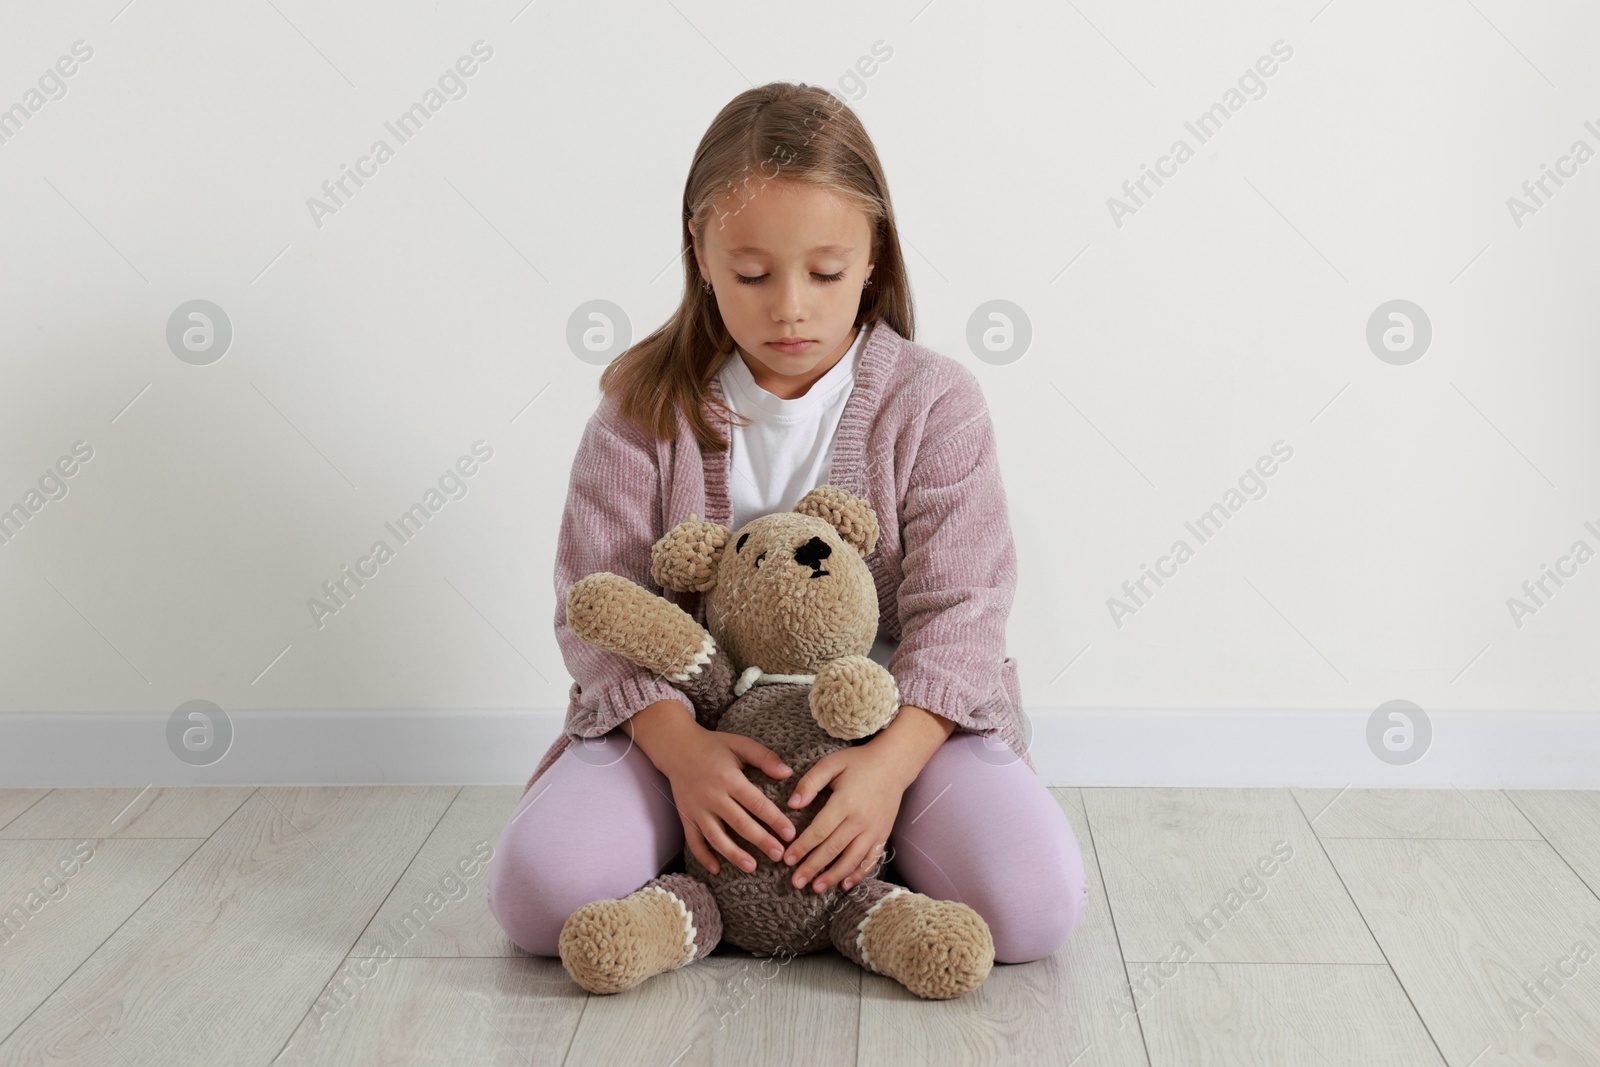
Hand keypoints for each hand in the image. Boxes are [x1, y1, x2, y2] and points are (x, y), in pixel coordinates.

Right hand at [654, 722, 798, 876]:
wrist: (676, 748)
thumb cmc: (713, 746)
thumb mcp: (740, 744)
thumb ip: (765, 758)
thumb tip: (788, 773)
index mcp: (729, 778)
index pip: (756, 803)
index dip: (774, 820)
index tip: (790, 834)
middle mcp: (712, 796)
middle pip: (739, 824)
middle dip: (761, 841)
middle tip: (779, 855)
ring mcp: (697, 809)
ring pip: (716, 837)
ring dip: (734, 854)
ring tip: (752, 868)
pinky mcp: (686, 817)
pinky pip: (693, 841)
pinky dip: (703, 856)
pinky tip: (717, 869)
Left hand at [781, 742, 912, 893]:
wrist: (894, 764)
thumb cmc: (858, 762)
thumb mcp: (831, 764)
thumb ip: (810, 782)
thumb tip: (792, 804)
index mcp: (845, 801)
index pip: (819, 830)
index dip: (802, 847)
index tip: (787, 859)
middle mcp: (860, 819)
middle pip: (833, 849)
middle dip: (813, 867)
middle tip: (796, 882)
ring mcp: (874, 829)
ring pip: (852, 859)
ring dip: (833, 875)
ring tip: (816, 888)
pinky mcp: (883, 835)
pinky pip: (871, 859)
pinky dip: (858, 874)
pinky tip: (845, 884)